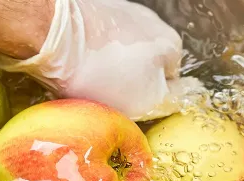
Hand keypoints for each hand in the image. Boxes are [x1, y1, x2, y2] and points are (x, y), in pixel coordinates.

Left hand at [0, 0, 199, 120]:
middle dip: (128, 82)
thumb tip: (191, 96)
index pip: (172, 80)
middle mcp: (150, 22)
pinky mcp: (90, 11)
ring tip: (84, 82)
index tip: (132, 107)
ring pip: (117, 52)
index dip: (153, 98)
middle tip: (107, 98)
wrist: (52, 33)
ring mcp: (118, 13)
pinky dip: (85, 54)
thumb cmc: (102, 71)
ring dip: (105, 68)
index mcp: (170, 43)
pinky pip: (92, 41)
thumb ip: (175, 99)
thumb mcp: (148, 99)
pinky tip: (70, 65)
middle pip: (143, 65)